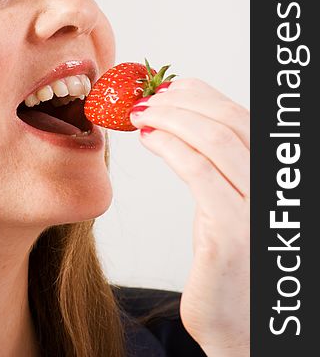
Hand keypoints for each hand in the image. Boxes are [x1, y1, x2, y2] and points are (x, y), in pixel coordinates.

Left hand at [129, 77, 248, 355]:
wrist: (240, 323)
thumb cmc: (230, 258)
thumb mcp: (228, 200)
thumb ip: (216, 163)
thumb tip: (182, 115)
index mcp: (271, 174)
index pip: (241, 115)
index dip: (202, 94)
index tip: (167, 87)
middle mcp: (272, 186)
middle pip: (228, 121)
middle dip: (180, 102)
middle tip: (144, 99)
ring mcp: (257, 209)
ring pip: (214, 140)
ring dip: (169, 118)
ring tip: (138, 115)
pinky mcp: (232, 234)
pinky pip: (198, 173)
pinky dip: (170, 147)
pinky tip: (149, 139)